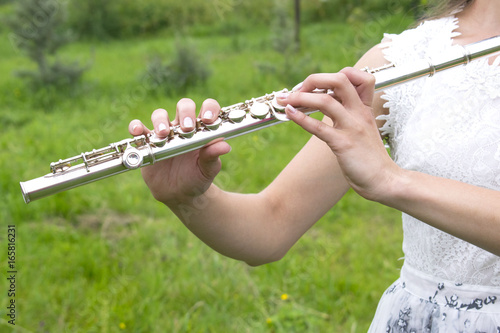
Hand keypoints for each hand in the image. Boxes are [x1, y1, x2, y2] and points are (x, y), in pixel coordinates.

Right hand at [128, 98, 230, 204]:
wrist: (180, 195)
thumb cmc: (197, 179)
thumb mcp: (207, 170)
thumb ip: (213, 157)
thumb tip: (225, 146)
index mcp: (202, 130)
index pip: (208, 109)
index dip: (209, 108)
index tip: (208, 119)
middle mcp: (183, 127)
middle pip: (184, 106)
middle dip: (185, 112)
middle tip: (187, 128)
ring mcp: (165, 133)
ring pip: (160, 115)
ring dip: (161, 120)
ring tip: (164, 134)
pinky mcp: (148, 142)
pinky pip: (139, 129)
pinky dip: (136, 126)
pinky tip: (138, 131)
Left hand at [277, 68, 399, 200]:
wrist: (383, 180)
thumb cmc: (369, 158)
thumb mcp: (363, 129)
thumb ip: (348, 115)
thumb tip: (327, 104)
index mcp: (364, 108)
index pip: (356, 76)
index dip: (334, 75)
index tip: (317, 86)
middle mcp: (359, 113)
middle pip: (339, 80)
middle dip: (314, 79)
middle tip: (297, 89)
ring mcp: (352, 127)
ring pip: (325, 100)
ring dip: (300, 97)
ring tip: (285, 100)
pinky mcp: (343, 144)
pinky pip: (319, 127)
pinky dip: (300, 118)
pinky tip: (290, 113)